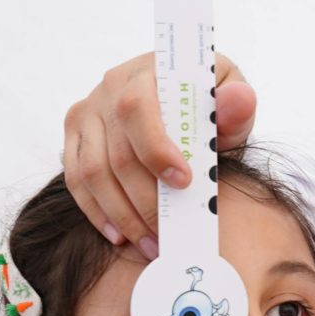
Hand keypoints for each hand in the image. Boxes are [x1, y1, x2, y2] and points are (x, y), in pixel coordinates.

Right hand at [62, 50, 258, 254]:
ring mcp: (87, 112)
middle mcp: (109, 87)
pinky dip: (97, 211)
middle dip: (145, 199)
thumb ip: (235, 103)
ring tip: (151, 243)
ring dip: (122, 214)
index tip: (184, 182)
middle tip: (170, 233)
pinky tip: (120, 235)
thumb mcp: (229, 95)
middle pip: (117, 152)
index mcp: (147, 72)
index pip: (138, 108)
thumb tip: (239, 100)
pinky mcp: (75, 136)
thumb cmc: (207, 99)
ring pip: (92, 172)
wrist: (180, 95)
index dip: (156, 149)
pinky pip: (76, 179)